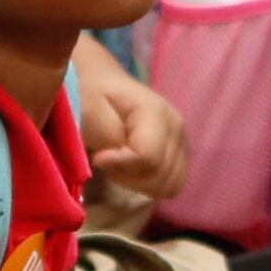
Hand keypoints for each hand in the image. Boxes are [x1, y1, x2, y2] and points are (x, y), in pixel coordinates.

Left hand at [77, 49, 189, 200]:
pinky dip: (148, 184)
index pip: (148, 159)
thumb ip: (106, 137)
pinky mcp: (180, 154)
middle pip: (160, 178)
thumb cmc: (88, 95)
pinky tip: (131, 168)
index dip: (120, 165)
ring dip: (138, 182)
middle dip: (129, 176)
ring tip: (119, 161)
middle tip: (109, 158)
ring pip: (169, 186)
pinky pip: (171, 186)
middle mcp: (178, 128)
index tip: (99, 154)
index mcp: (157, 113)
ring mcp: (182, 142)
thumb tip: (110, 162)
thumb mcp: (87, 111)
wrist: (99, 83)